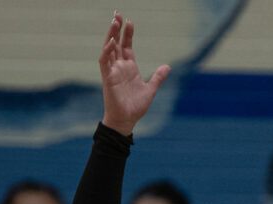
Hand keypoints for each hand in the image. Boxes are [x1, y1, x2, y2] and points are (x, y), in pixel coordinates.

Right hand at [100, 12, 170, 135]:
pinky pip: (104, 62)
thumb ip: (158, 77)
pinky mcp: (107, 78)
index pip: (126, 46)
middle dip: (116, 29)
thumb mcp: (151, 89)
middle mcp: (119, 67)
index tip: (130, 21)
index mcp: (129, 68)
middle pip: (116, 43)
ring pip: (109, 49)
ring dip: (110, 36)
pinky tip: (111, 42)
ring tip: (114, 22)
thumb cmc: (135, 107)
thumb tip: (167, 66)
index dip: (128, 34)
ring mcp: (112, 72)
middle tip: (117, 14)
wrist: (127, 121)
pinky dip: (106, 51)